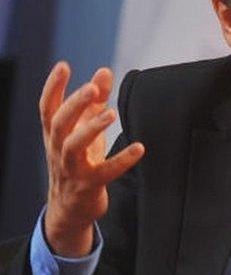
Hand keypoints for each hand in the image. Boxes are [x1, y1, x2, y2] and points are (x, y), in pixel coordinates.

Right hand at [40, 62, 144, 256]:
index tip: (63, 65)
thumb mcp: (84, 131)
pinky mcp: (89, 185)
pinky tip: (140, 148)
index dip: (53, 87)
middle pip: (59, 124)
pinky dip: (122, 160)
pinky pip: (105, 172)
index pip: (47, 108)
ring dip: (91, 129)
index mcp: (55, 135)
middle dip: (73, 104)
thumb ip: (95, 101)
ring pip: (73, 146)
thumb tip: (104, 71)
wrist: (70, 209)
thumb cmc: (78, 162)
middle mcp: (58, 150)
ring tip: (112, 114)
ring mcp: (71, 169)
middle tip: (92, 88)